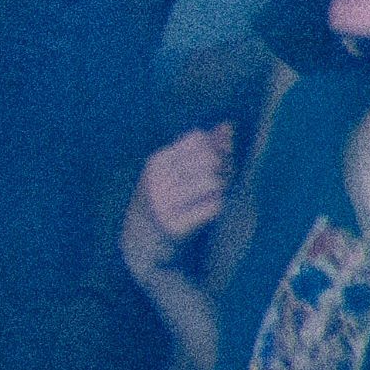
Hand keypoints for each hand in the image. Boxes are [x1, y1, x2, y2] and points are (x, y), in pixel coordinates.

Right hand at [123, 123, 234, 268]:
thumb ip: (204, 149)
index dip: (215, 148)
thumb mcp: (177, 172)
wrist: (141, 243)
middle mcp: (158, 177)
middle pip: (209, 158)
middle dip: (223, 169)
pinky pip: (212, 207)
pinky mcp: (173, 225)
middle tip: (220, 183)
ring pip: (213, 181)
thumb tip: (228, 125)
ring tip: (216, 197)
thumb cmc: (166, 202)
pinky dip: (217, 207)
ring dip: (222, 190)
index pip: (198, 139)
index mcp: (158, 160)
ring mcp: (163, 201)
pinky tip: (210, 211)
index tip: (217, 164)